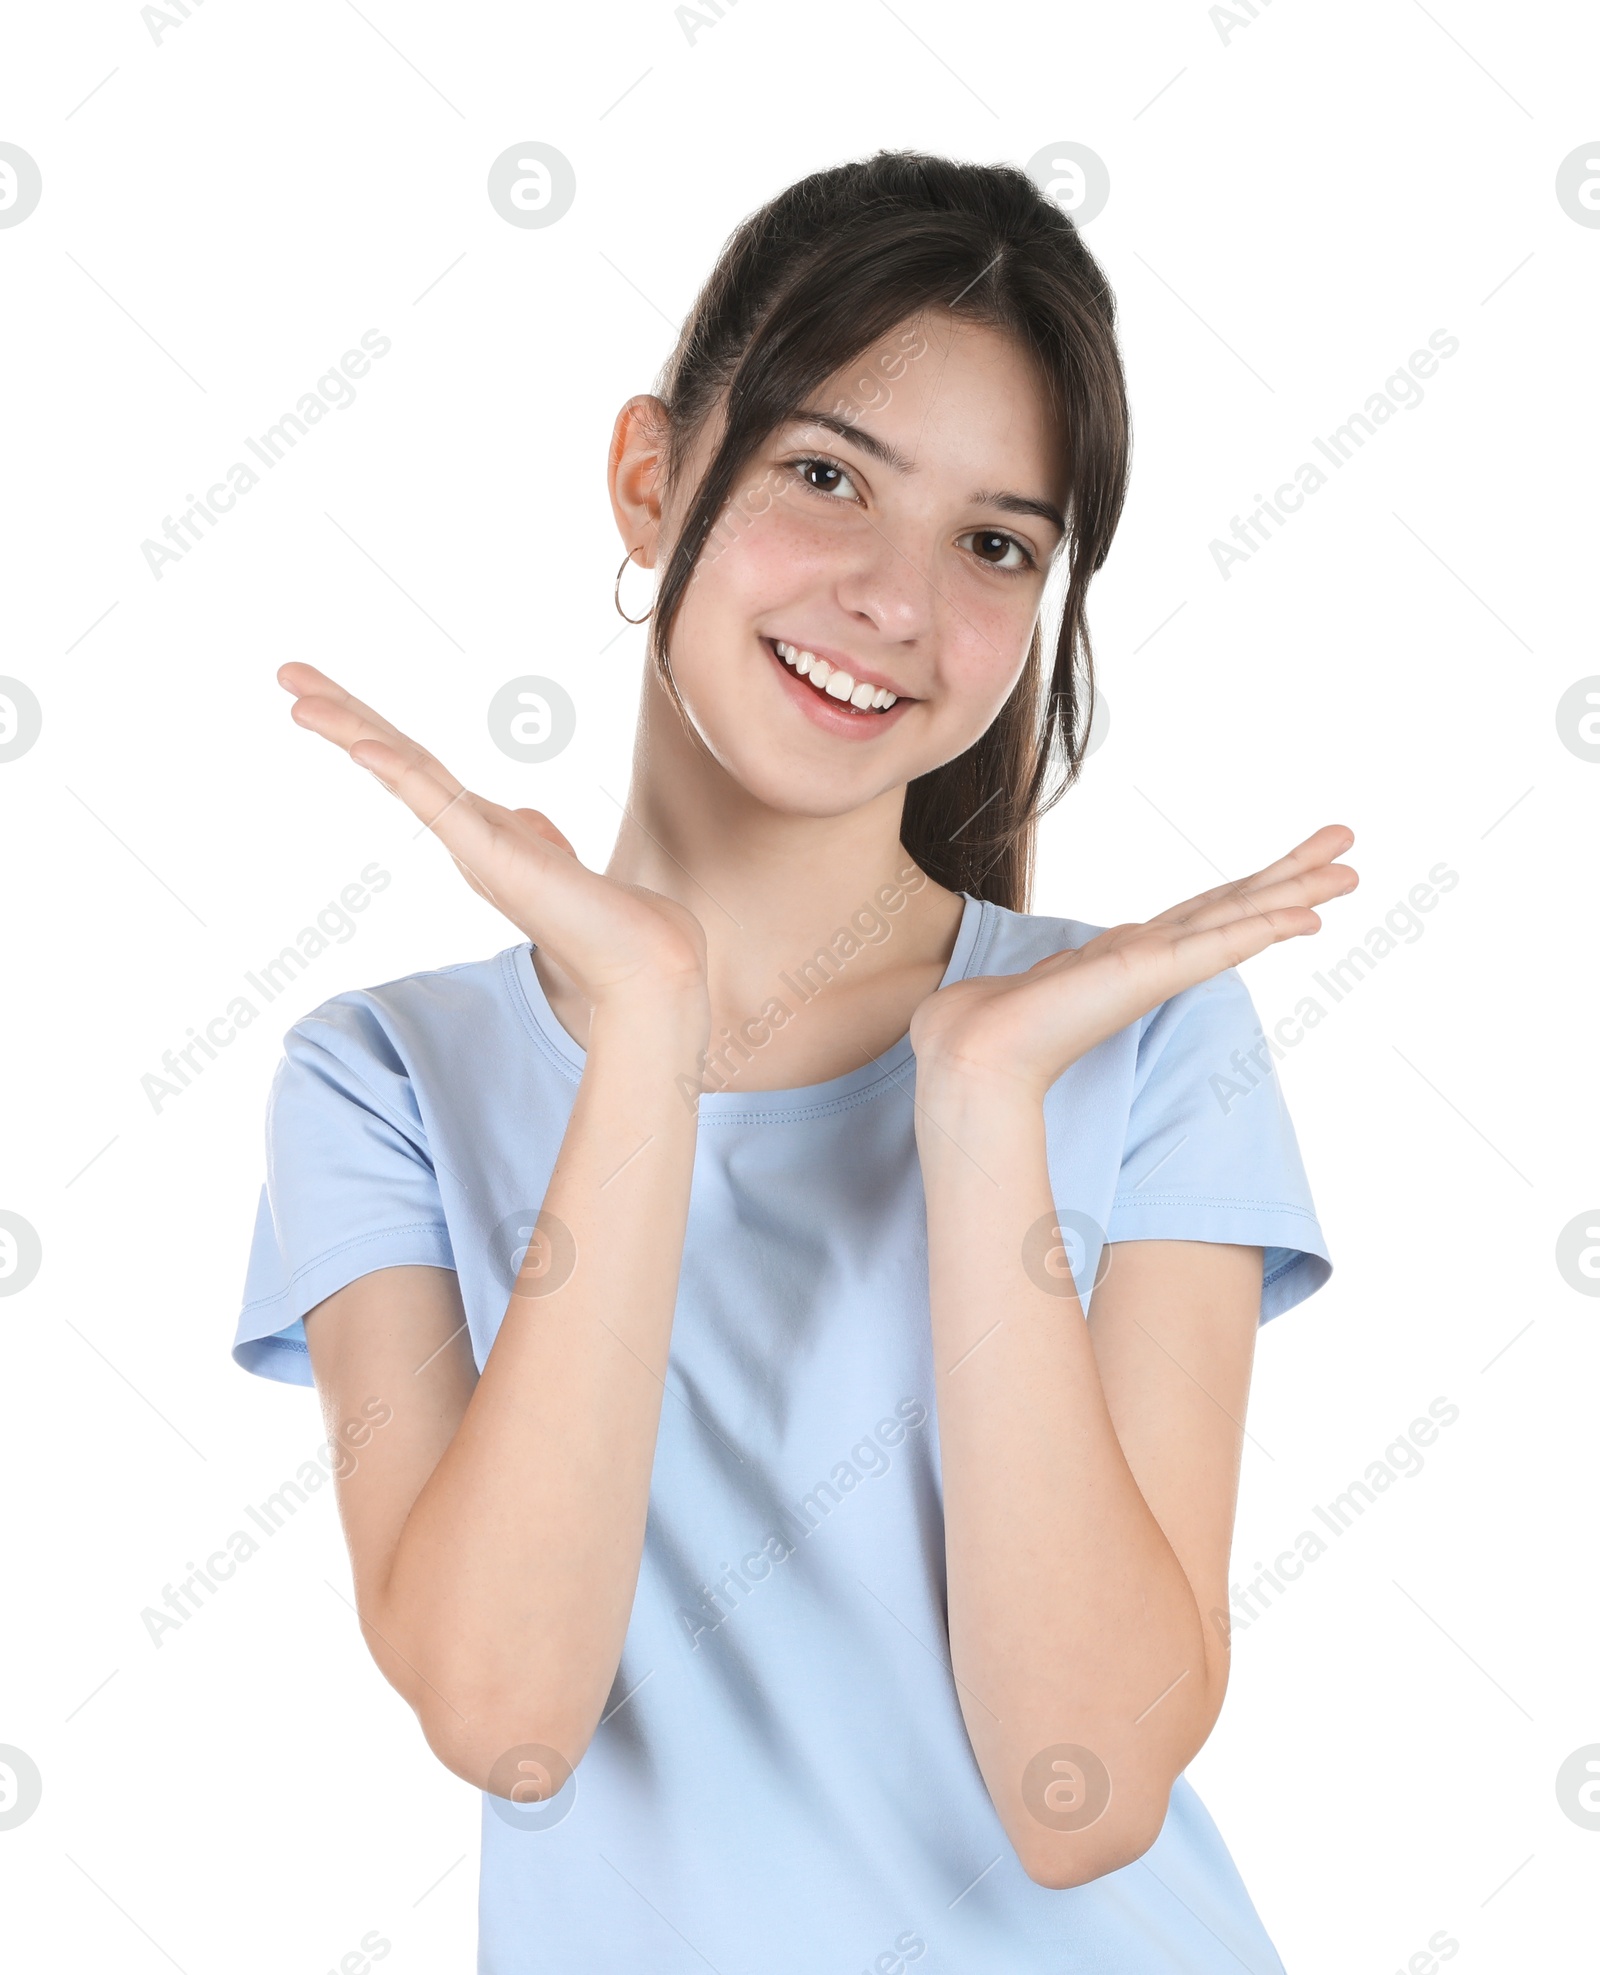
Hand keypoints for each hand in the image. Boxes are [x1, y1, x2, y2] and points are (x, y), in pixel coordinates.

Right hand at [277, 664, 707, 1012]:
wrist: (644, 962)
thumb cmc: (608, 920)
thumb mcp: (560, 863)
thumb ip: (537, 839)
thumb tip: (526, 820)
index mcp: (478, 830)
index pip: (415, 764)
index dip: (372, 727)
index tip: (326, 695)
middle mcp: (465, 835)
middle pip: (394, 758)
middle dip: (341, 714)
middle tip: (287, 673)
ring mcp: (474, 845)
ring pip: (402, 773)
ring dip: (350, 733)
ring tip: (298, 700)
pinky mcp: (493, 857)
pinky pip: (437, 805)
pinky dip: (400, 774)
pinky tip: (364, 745)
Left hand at [909, 826, 1357, 1099]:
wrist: (970, 1050)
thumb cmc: (984, 1022)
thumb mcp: (1025, 980)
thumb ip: (1043, 977)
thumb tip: (1020, 987)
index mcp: (1128, 956)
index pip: (1203, 913)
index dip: (1250, 892)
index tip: (1293, 873)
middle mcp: (1151, 957)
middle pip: (1237, 906)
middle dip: (1294, 877)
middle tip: (1350, 848)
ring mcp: (1155, 966)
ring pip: (1241, 917)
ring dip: (1295, 890)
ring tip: (1350, 869)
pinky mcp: (1149, 975)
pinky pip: (1219, 944)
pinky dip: (1261, 928)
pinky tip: (1303, 915)